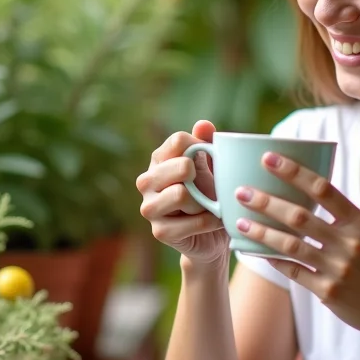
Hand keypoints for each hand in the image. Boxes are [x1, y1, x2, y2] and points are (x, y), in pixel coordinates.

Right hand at [136, 121, 229, 267]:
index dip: (201, 147)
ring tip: (207, 206)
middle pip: (181, 166)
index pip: (179, 141)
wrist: (212, 235)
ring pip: (182, 194)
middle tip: (208, 188)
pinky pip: (194, 221)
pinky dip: (211, 221)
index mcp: (158, 160)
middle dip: (202, 176)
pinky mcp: (159, 231)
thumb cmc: (210, 194)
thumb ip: (207, 143)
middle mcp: (146, 181)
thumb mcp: (211, 166)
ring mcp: (149, 207)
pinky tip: (213, 222)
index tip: (210, 159)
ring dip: (204, 202)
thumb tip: (203, 124)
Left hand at [233, 151, 359, 342]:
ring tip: (239, 222)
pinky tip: (254, 251)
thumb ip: (343, 215)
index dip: (293, 172)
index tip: (268, 159)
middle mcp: (350, 243)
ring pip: (290, 244)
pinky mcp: (328, 291)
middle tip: (242, 192)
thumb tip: (306, 190)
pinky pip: (293, 270)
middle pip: (300, 216)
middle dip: (266, 202)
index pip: (323, 189)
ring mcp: (339, 268)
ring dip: (261, 232)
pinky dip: (272, 259)